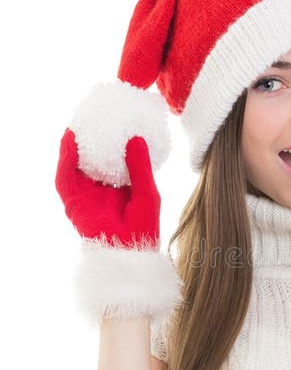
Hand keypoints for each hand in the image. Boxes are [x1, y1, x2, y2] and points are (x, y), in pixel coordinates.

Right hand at [55, 128, 160, 248]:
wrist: (129, 252)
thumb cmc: (143, 227)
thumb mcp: (146, 192)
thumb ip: (140, 167)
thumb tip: (137, 138)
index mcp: (118, 187)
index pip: (111, 160)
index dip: (109, 142)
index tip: (113, 122)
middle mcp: (100, 190)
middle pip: (90, 160)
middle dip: (88, 141)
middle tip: (92, 117)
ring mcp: (85, 196)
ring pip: (74, 166)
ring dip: (72, 146)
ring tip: (77, 124)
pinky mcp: (73, 203)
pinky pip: (66, 178)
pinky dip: (66, 160)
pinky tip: (71, 142)